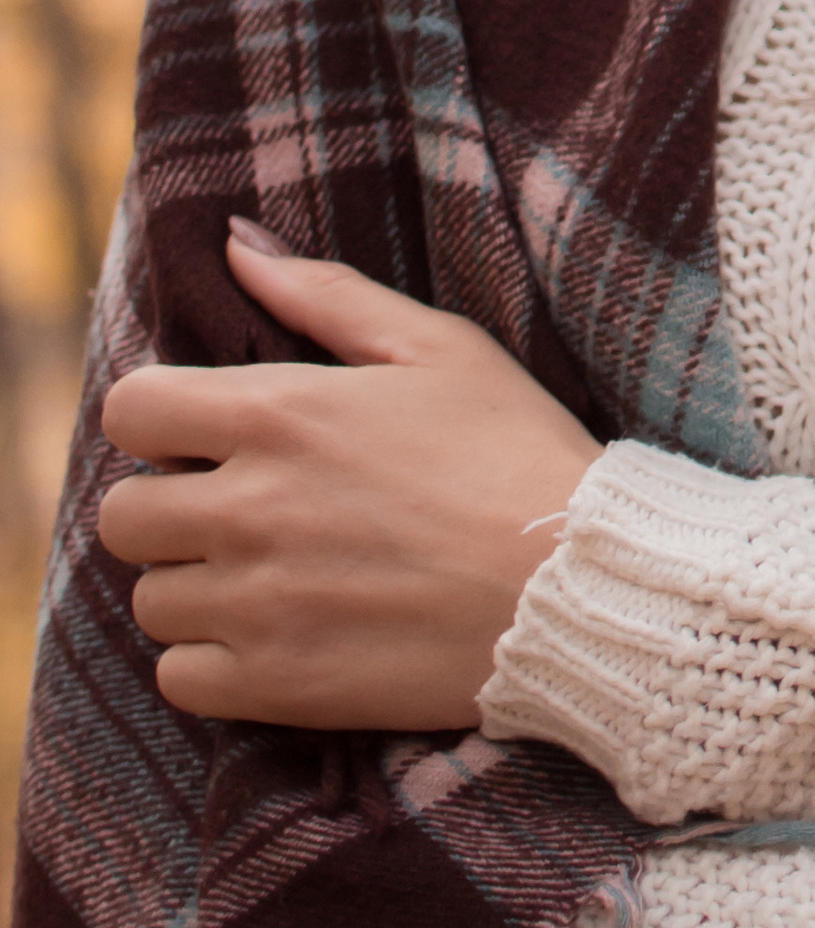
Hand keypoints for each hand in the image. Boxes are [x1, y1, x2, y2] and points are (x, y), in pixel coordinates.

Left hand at [96, 223, 602, 731]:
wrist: (577, 584)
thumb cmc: (514, 450)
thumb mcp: (437, 346)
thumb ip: (325, 292)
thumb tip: (234, 244)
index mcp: (281, 413)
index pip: (131, 411)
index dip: (159, 419)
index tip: (204, 436)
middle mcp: (249, 508)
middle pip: (124, 515)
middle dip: (169, 506)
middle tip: (239, 510)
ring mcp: (257, 603)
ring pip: (152, 600)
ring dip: (195, 585)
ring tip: (268, 575)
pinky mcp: (277, 683)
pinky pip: (181, 677)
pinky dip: (212, 660)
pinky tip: (274, 634)